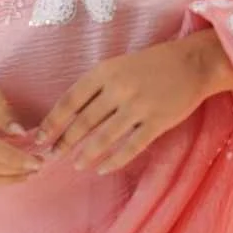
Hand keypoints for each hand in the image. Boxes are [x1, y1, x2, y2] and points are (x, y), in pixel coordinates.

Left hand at [32, 31, 231, 176]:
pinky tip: (103, 169)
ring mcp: (138, 106)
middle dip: (65, 142)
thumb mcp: (117, 66)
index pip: (70, 100)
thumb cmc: (150, 65)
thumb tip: (69, 115)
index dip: (53, 122)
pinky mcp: (157, 121)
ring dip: (87, 154)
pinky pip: (130, 147)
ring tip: (76, 164)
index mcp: (104, 72)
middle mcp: (118, 88)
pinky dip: (114, 160)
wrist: (192, 63)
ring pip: (104, 137)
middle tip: (53, 156)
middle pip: (84, 122)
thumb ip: (95, 88)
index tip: (40, 137)